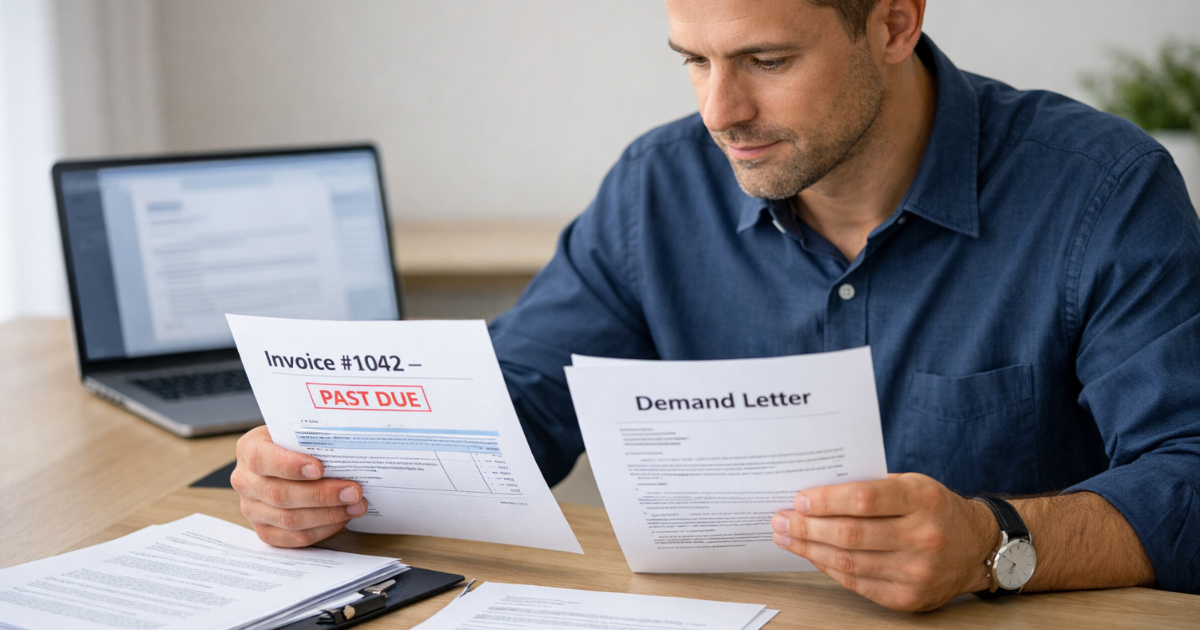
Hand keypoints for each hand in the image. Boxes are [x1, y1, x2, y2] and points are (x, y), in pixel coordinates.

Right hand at [231, 425, 366, 546]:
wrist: (282, 459)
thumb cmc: (294, 443)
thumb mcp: (296, 431)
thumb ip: (312, 438)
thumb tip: (346, 449)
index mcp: (249, 449)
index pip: (262, 459)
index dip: (290, 466)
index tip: (319, 469)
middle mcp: (245, 482)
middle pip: (280, 494)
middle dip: (321, 495)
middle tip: (353, 492)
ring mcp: (252, 509)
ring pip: (289, 520)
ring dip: (328, 515)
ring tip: (355, 506)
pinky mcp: (265, 530)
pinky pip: (294, 538)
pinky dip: (322, 530)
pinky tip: (342, 518)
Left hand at [771, 473, 996, 610]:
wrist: (976, 546)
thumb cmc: (934, 507)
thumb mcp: (911, 484)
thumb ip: (870, 487)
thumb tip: (814, 493)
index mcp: (923, 499)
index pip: (864, 499)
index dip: (826, 500)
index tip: (798, 499)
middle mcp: (923, 537)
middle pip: (851, 534)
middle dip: (807, 527)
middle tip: (779, 519)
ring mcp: (918, 572)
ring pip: (849, 562)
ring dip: (809, 549)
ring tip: (786, 537)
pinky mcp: (909, 598)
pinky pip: (857, 583)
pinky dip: (828, 567)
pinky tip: (811, 555)